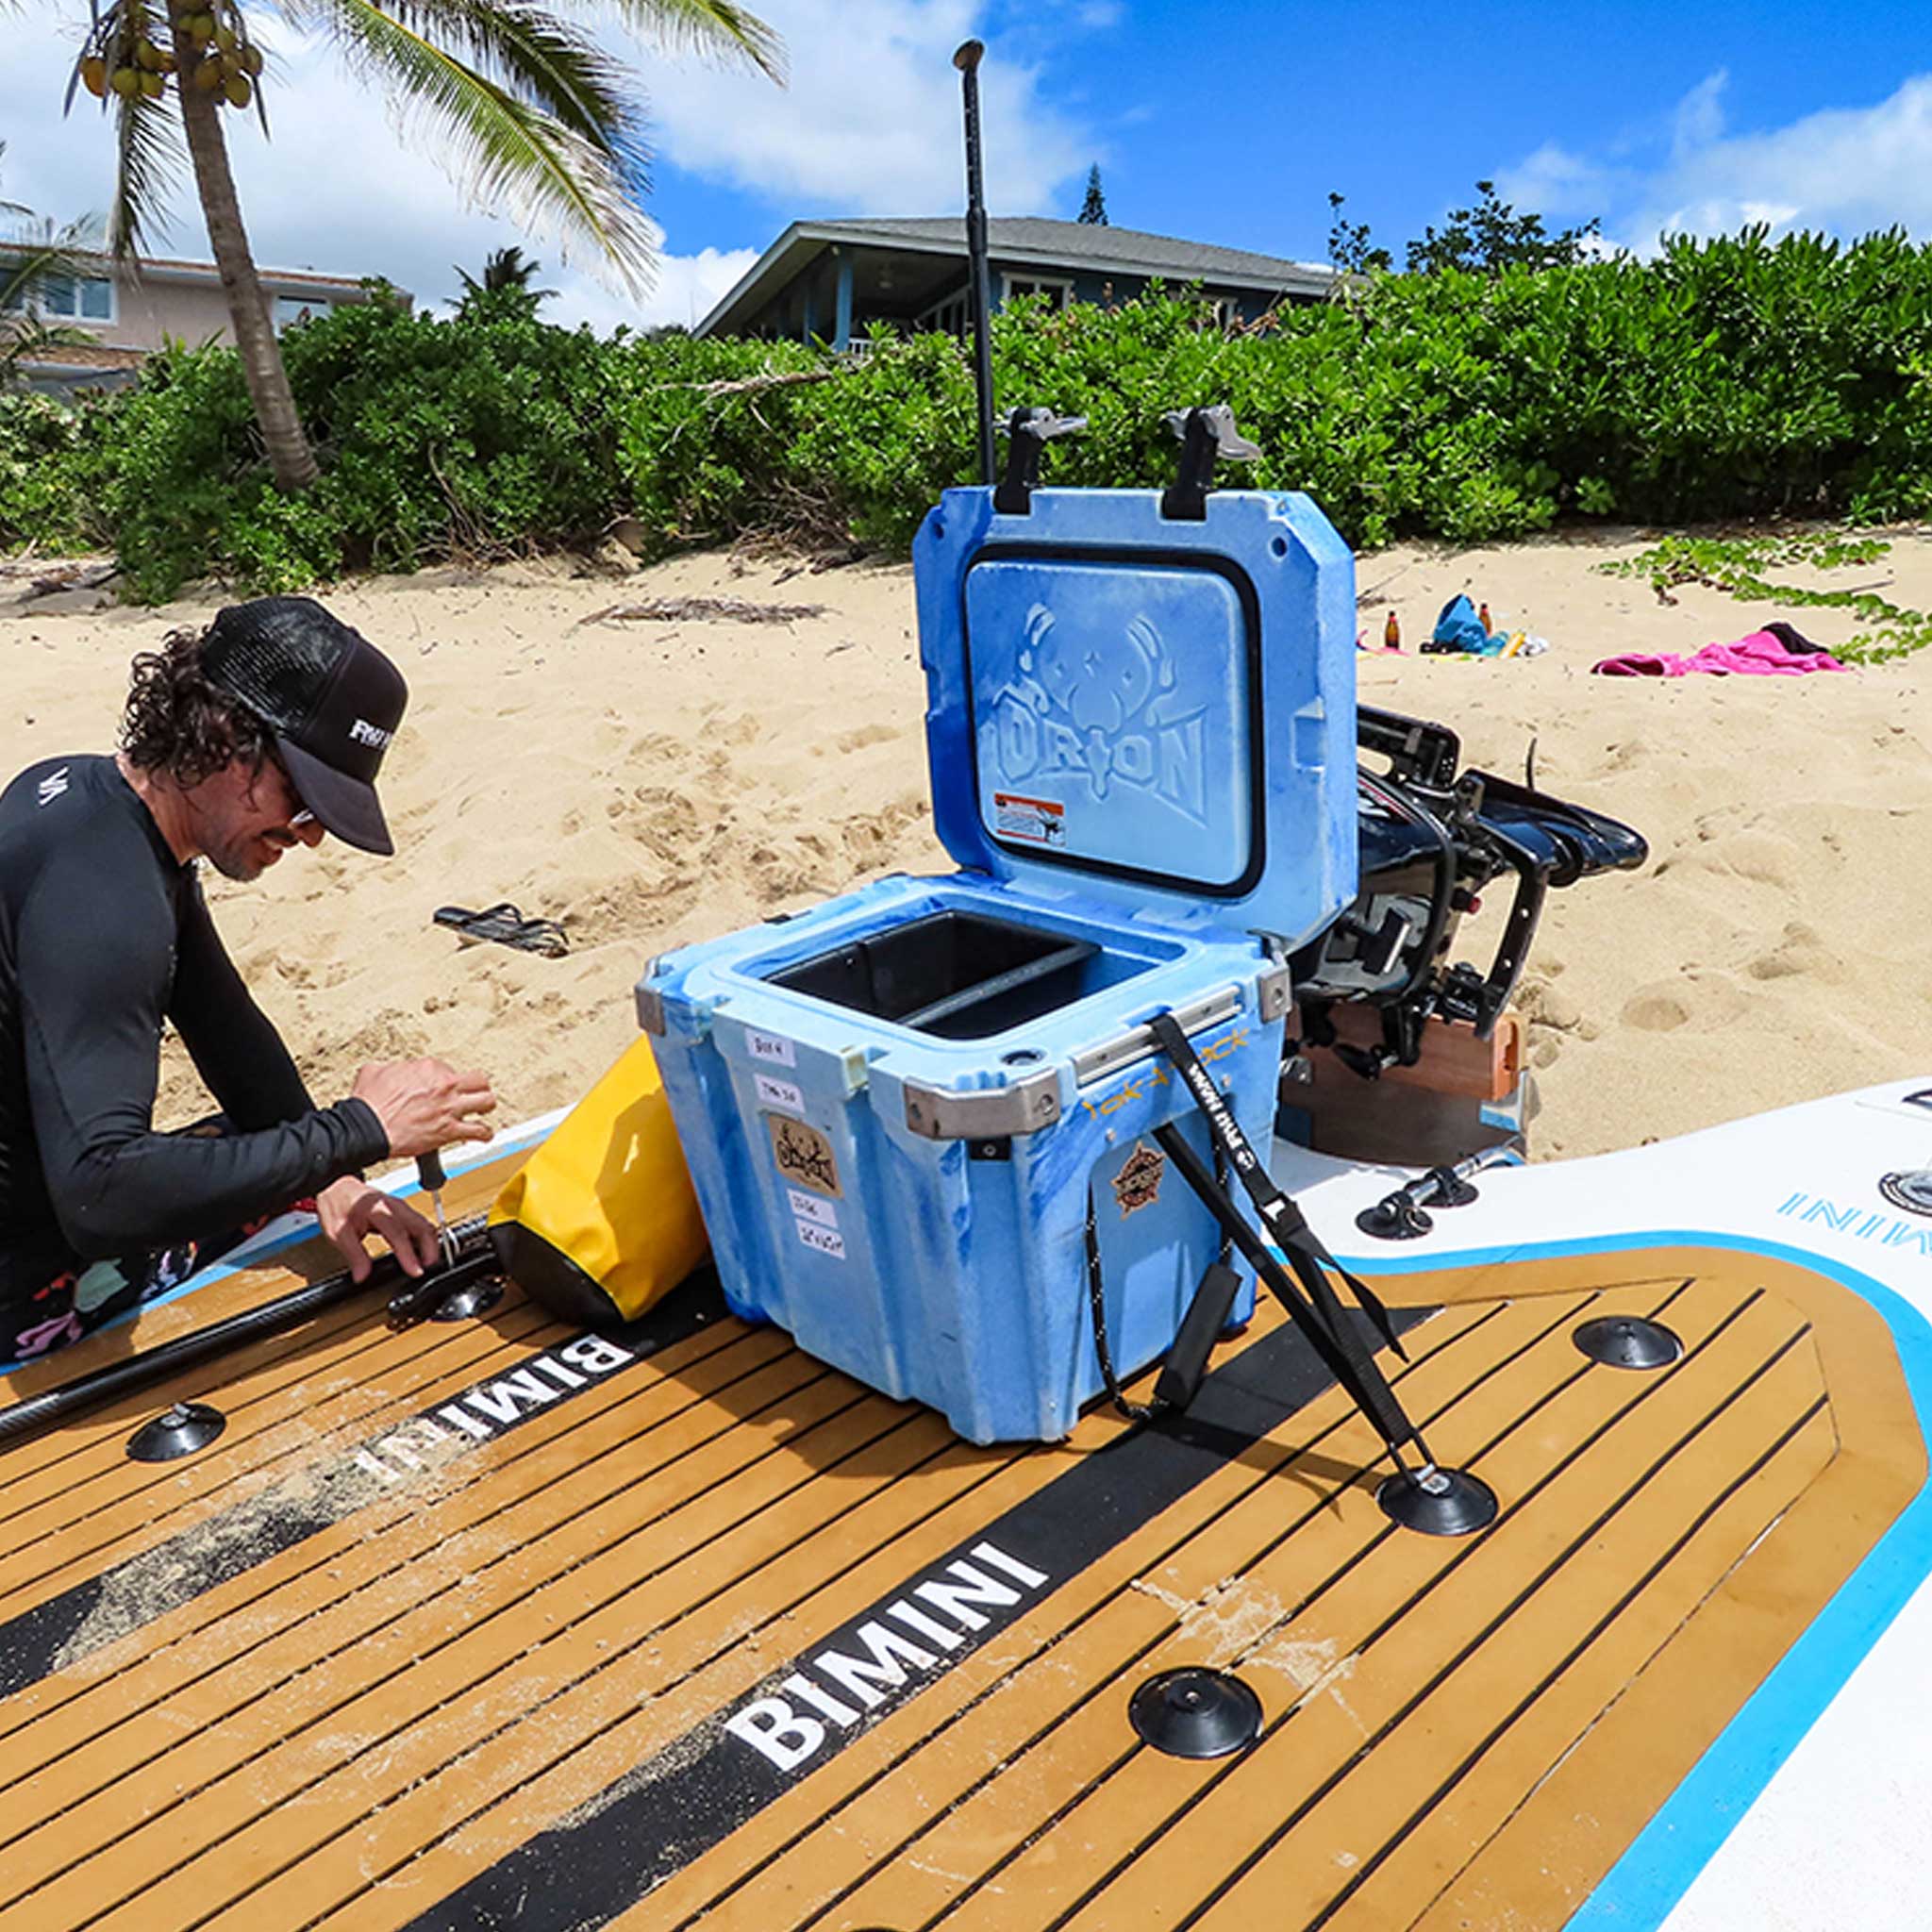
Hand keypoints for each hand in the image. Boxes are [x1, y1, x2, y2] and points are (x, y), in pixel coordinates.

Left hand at [317, 1175, 441, 1281]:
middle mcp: (395, 1206)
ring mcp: (402, 1207)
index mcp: (378, 1210)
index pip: (398, 1233)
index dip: (408, 1254)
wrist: (339, 1187)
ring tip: (427, 1263)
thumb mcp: (339, 1233)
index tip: (415, 1270)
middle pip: (422, 1226)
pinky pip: (420, 1223)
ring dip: (430, 1244)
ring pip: (425, 1224)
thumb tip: (362, 1276)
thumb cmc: (339, 1206)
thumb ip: (354, 1255)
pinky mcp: (404, 1210)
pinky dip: (425, 1238)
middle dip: (430, 1249)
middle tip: (427, 1268)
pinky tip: (422, 1251)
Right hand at [350, 1056, 496, 1160]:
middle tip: (474, 1093)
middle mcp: (445, 1086)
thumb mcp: (374, 1071)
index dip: (446, 1079)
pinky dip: (485, 1134)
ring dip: (486, 1106)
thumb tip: (389, 1070)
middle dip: (478, 1087)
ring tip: (482, 1110)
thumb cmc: (369, 1104)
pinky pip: (479, 1131)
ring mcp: (450, 1108)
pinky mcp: (450, 1131)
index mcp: (428, 1068)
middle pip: (479, 1080)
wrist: (368, 1128)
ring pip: (487, 1102)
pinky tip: (484, 1135)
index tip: (440, 1089)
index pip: (449, 1069)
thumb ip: (389, 1068)